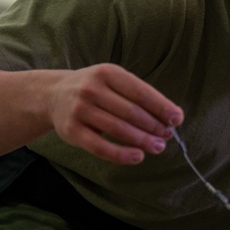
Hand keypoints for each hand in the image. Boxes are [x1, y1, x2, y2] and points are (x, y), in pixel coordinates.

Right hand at [48, 63, 182, 164]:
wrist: (53, 94)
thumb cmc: (94, 89)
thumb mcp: (112, 81)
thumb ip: (137, 95)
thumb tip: (170, 116)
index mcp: (107, 72)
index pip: (140, 92)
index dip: (161, 107)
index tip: (177, 119)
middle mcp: (91, 88)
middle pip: (131, 112)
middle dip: (153, 126)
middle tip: (167, 137)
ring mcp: (80, 109)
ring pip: (118, 129)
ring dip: (142, 140)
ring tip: (157, 147)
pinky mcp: (72, 130)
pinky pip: (100, 147)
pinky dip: (121, 154)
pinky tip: (137, 156)